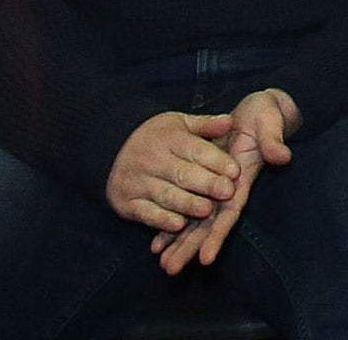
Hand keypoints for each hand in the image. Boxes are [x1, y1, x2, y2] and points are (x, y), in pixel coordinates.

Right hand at [104, 112, 238, 234]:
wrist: (112, 147)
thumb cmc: (157, 136)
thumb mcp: (180, 123)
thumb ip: (206, 125)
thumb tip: (231, 122)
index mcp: (169, 139)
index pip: (196, 150)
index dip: (216, 161)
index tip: (236, 171)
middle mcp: (152, 160)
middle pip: (182, 174)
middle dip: (207, 184)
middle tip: (228, 192)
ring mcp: (137, 182)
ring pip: (166, 195)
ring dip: (187, 204)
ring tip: (207, 210)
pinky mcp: (126, 202)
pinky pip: (146, 213)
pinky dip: (161, 221)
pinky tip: (178, 225)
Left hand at [149, 89, 297, 274]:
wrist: (258, 110)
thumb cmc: (265, 117)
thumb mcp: (270, 125)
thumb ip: (273, 141)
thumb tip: (282, 155)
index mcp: (243, 180)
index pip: (230, 213)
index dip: (218, 236)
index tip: (205, 259)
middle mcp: (228, 191)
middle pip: (208, 225)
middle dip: (190, 248)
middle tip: (169, 270)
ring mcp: (215, 189)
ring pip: (195, 221)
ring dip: (179, 243)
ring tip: (162, 264)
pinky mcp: (204, 182)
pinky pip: (186, 208)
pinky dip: (171, 226)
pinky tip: (157, 243)